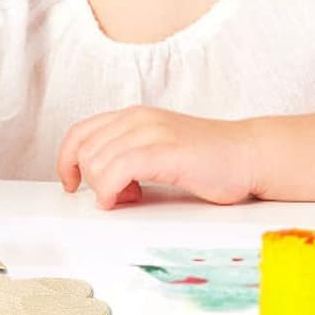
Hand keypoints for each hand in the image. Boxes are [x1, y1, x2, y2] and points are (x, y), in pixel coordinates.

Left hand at [56, 107, 258, 208]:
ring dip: (104, 188)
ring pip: (96, 161)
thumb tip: (103, 187)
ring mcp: (152, 132)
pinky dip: (112, 190)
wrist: (248, 154)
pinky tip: (129, 198)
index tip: (73, 185)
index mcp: (135, 116)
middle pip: (84, 150)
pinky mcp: (165, 150)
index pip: (80, 132)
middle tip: (121, 196)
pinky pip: (117, 170)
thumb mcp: (159, 151)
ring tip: (133, 196)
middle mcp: (139, 118)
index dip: (66, 160)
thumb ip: (129, 159)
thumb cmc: (208, 160)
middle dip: (92, 181)